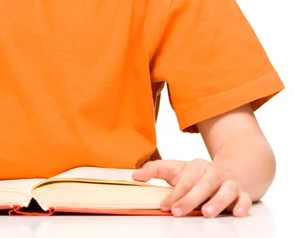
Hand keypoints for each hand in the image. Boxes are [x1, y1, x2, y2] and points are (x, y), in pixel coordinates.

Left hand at [131, 158, 251, 217]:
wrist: (233, 169)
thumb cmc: (199, 174)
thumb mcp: (177, 170)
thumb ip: (156, 171)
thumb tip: (134, 175)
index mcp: (196, 166)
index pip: (184, 179)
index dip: (174, 193)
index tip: (164, 206)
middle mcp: (213, 172)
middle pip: (202, 184)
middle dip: (190, 199)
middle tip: (178, 212)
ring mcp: (229, 182)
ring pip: (225, 189)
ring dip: (217, 201)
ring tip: (207, 213)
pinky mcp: (242, 193)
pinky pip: (245, 198)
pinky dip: (243, 204)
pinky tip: (238, 213)